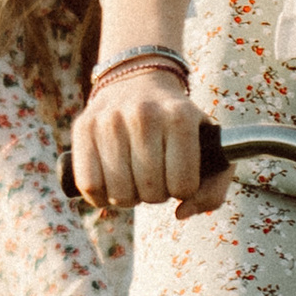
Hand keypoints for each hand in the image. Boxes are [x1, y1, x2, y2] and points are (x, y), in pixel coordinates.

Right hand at [70, 66, 231, 217]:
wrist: (137, 82)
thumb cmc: (177, 124)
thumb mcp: (208, 145)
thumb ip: (213, 189)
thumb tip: (181, 213)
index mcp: (180, 117)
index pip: (184, 186)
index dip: (183, 190)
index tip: (178, 175)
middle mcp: (144, 114)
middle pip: (151, 192)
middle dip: (155, 194)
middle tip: (155, 177)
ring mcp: (110, 120)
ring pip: (120, 193)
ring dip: (128, 196)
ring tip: (134, 178)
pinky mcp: (83, 127)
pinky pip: (89, 185)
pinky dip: (100, 195)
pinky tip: (110, 181)